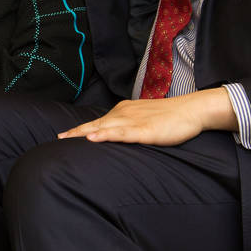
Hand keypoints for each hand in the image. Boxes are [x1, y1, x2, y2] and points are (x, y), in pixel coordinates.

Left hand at [57, 88, 236, 145]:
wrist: (192, 110)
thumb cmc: (171, 117)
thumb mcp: (144, 121)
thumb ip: (129, 127)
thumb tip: (116, 135)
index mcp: (123, 112)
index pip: (97, 122)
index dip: (80, 130)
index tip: (63, 136)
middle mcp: (124, 114)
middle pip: (95, 124)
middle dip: (76, 133)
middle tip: (58, 140)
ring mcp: (134, 122)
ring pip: (104, 127)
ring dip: (85, 133)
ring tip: (68, 139)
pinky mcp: (145, 131)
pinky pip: (122, 133)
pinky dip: (106, 135)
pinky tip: (94, 138)